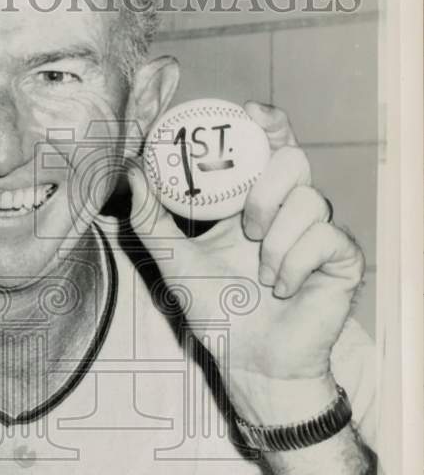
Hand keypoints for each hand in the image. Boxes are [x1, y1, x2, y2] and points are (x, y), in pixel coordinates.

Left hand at [127, 101, 365, 423]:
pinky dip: (294, 266)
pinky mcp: (341, 258)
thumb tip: (133, 173)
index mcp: (255, 200)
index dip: (266, 121)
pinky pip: (325, 237)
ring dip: (275, 242)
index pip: (269, 144)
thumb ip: (152, 219)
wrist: (249, 360)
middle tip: (246, 229)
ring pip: (309, 200)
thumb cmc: (218, 311)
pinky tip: (283, 291)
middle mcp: (290, 208)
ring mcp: (318, 231)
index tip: (249, 113)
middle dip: (266, 191)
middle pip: (293, 159)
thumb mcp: (174, 261)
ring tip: (261, 277)